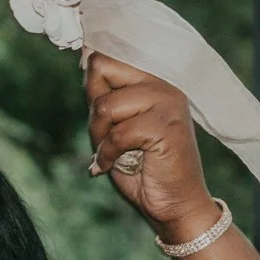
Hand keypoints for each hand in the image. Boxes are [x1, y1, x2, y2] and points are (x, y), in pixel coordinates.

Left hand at [83, 54, 216, 245]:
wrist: (175, 206)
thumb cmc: (143, 169)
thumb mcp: (114, 126)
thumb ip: (103, 95)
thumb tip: (85, 58)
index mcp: (152, 79)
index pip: (108, 54)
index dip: (90, 75)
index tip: (93, 104)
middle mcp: (163, 83)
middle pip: (102, 67)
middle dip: (93, 106)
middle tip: (102, 136)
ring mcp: (168, 101)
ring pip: (106, 105)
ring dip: (98, 136)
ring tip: (111, 153)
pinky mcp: (166, 125)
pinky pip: (117, 134)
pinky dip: (106, 155)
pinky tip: (110, 166)